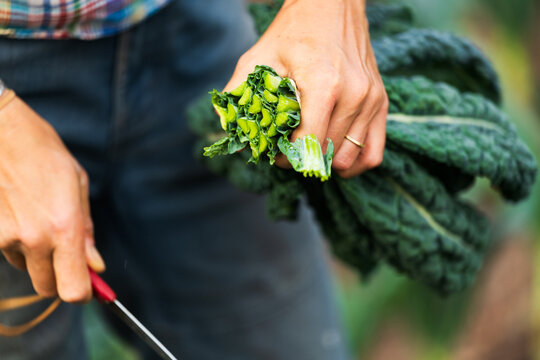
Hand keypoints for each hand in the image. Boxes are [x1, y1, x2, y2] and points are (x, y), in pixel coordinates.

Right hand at [0, 95, 104, 302]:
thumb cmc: (44, 153)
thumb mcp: (78, 185)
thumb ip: (86, 231)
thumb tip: (96, 265)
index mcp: (64, 227)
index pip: (72, 290)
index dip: (83, 292)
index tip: (88, 284)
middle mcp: (34, 239)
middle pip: (48, 288)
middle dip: (60, 277)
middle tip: (66, 255)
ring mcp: (6, 237)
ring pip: (27, 267)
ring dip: (37, 255)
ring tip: (38, 217)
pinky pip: (8, 251)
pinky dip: (17, 242)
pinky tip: (19, 212)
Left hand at [225, 0, 387, 177]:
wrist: (332, 5)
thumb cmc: (294, 31)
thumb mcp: (260, 56)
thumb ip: (239, 92)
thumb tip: (230, 131)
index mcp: (324, 84)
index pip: (307, 143)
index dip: (287, 158)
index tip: (276, 153)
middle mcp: (354, 94)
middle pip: (326, 153)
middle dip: (302, 160)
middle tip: (288, 151)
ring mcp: (371, 99)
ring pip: (348, 158)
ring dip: (325, 162)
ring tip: (309, 149)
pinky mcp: (380, 102)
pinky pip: (373, 153)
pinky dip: (355, 163)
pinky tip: (335, 157)